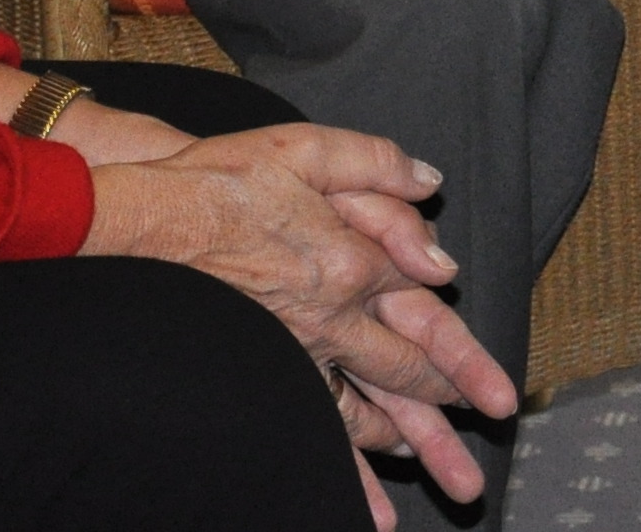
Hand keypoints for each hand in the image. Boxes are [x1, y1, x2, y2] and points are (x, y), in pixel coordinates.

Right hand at [82, 124, 516, 509]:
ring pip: (369, 411)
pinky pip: (314, 429)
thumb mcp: (304, 145)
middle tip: (497, 427)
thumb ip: (376, 161)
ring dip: (415, 443)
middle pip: (409, 368)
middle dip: (458, 401)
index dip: (464, 349)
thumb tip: (430, 183)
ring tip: (449, 473)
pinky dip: (345, 473)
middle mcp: (331, 317)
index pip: (427, 308)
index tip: (498, 387)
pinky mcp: (262, 371)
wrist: (143, 221)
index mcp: (350, 261)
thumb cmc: (218, 180)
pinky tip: (367, 511)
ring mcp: (295, 352)